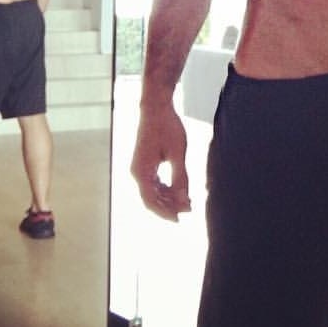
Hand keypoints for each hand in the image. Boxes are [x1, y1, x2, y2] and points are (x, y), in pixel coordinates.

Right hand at [130, 100, 191, 221]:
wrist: (156, 107)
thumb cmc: (167, 126)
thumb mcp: (178, 153)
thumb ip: (180, 177)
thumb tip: (184, 199)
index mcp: (141, 171)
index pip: (151, 201)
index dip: (165, 212)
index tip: (180, 219)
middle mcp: (137, 172)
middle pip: (151, 198)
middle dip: (170, 206)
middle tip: (190, 208)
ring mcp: (140, 168)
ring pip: (153, 192)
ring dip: (169, 198)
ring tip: (188, 201)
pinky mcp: (145, 163)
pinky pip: (154, 183)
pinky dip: (166, 188)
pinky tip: (180, 190)